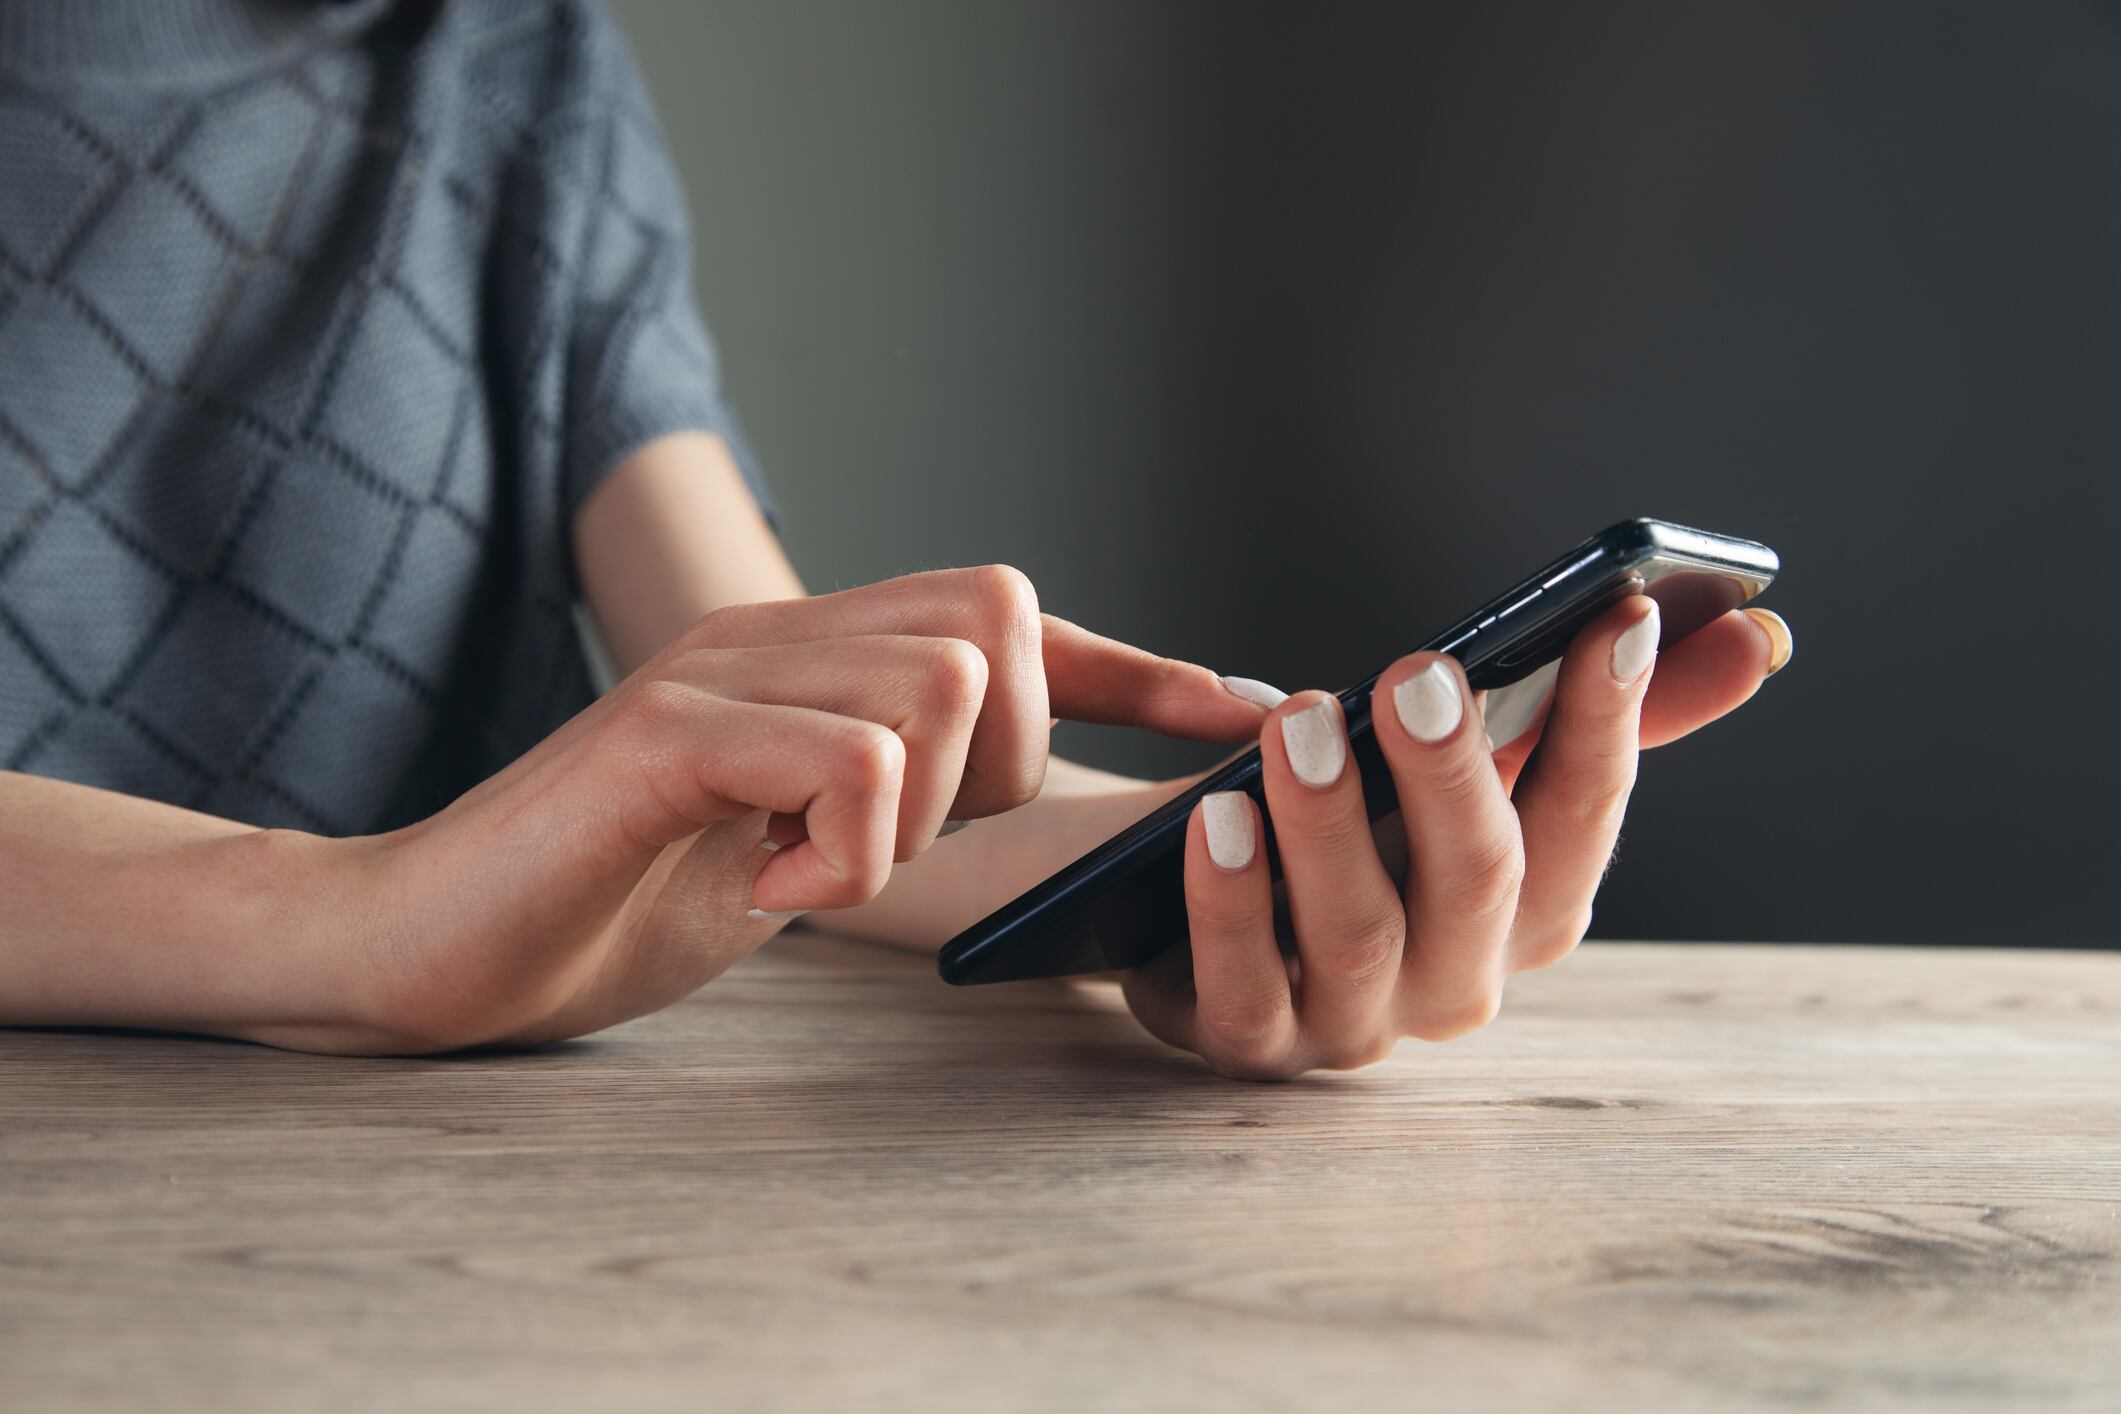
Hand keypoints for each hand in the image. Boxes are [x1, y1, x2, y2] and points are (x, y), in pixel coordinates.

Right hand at [295, 567, 1266, 1053]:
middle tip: (905, 842)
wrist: (435, 942)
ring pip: (938, 686)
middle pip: (999, 619)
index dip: (1142, 666)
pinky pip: (842, 754)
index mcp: (820, 654)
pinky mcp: (662, 734)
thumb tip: (1038, 805)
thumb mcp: (800, 848)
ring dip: (916, 813)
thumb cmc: (621, 900)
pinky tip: (778, 886)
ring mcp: (718, 668)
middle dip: (1008, 752)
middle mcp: (777, 631)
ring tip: (817, 872)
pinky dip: (846, 843)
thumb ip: (899, 799)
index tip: (1248, 710)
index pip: (1017, 621)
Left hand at [1121, 602, 1792, 1079]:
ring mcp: (1352, 1020)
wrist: (1194, 904)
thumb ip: (1601, 715)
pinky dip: (1232, 898)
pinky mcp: (1245, 1038)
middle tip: (1416, 672)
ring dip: (1332, 819)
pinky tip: (1215, 815)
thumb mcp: (1467, 767)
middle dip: (1455, 773)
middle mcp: (1459, 979)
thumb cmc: (1354, 825)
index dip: (1609, 720)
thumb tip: (1754, 635)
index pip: (1584, 814)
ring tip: (1299, 721)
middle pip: (1480, 881)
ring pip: (1359, 930)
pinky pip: (1244, 983)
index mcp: (1529, 907)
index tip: (1618, 617)